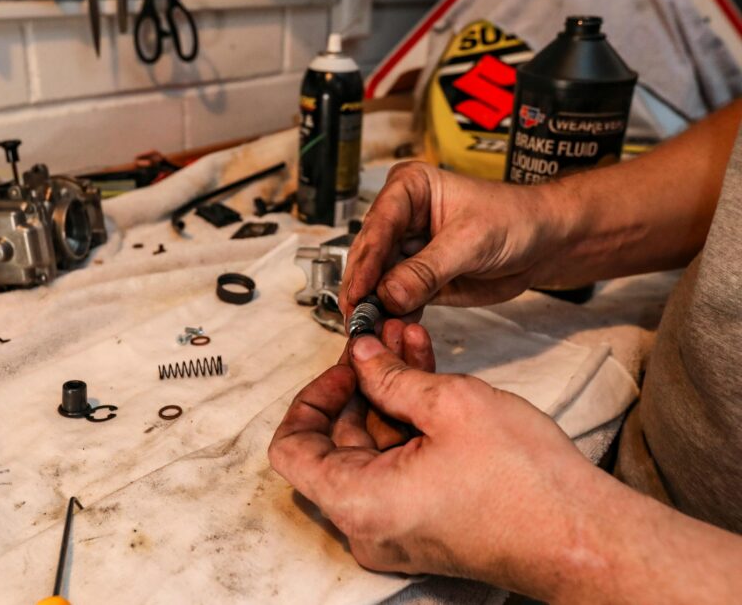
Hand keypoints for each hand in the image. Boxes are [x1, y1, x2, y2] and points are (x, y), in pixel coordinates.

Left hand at [268, 331, 603, 596]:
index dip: (312, 397)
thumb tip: (363, 355)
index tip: (345, 368)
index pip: (291, 447)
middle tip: (382, 341)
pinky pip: (398, 465)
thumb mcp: (450, 405)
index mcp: (358, 502)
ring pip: (373, 448)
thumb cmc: (526, 487)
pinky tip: (429, 376)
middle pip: (335, 442)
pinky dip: (409, 423)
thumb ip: (392, 375)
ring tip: (410, 342)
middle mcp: (368, 524)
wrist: (586, 536)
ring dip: (389, 394)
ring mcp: (396, 528)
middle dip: (360, 382)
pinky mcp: (424, 523)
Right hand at [340, 161, 566, 317]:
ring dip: (374, 305)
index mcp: (409, 188)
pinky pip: (396, 298)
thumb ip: (427, 270)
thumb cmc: (516, 220)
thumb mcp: (471, 241)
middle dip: (363, 287)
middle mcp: (401, 216)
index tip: (358, 290)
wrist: (545, 243)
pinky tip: (389, 330)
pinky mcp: (415, 277)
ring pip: (377, 280)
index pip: (379, 225)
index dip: (367, 261)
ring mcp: (406, 249)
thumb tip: (389, 294)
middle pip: (370, 255)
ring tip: (368, 328)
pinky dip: (393, 315)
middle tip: (356, 317)